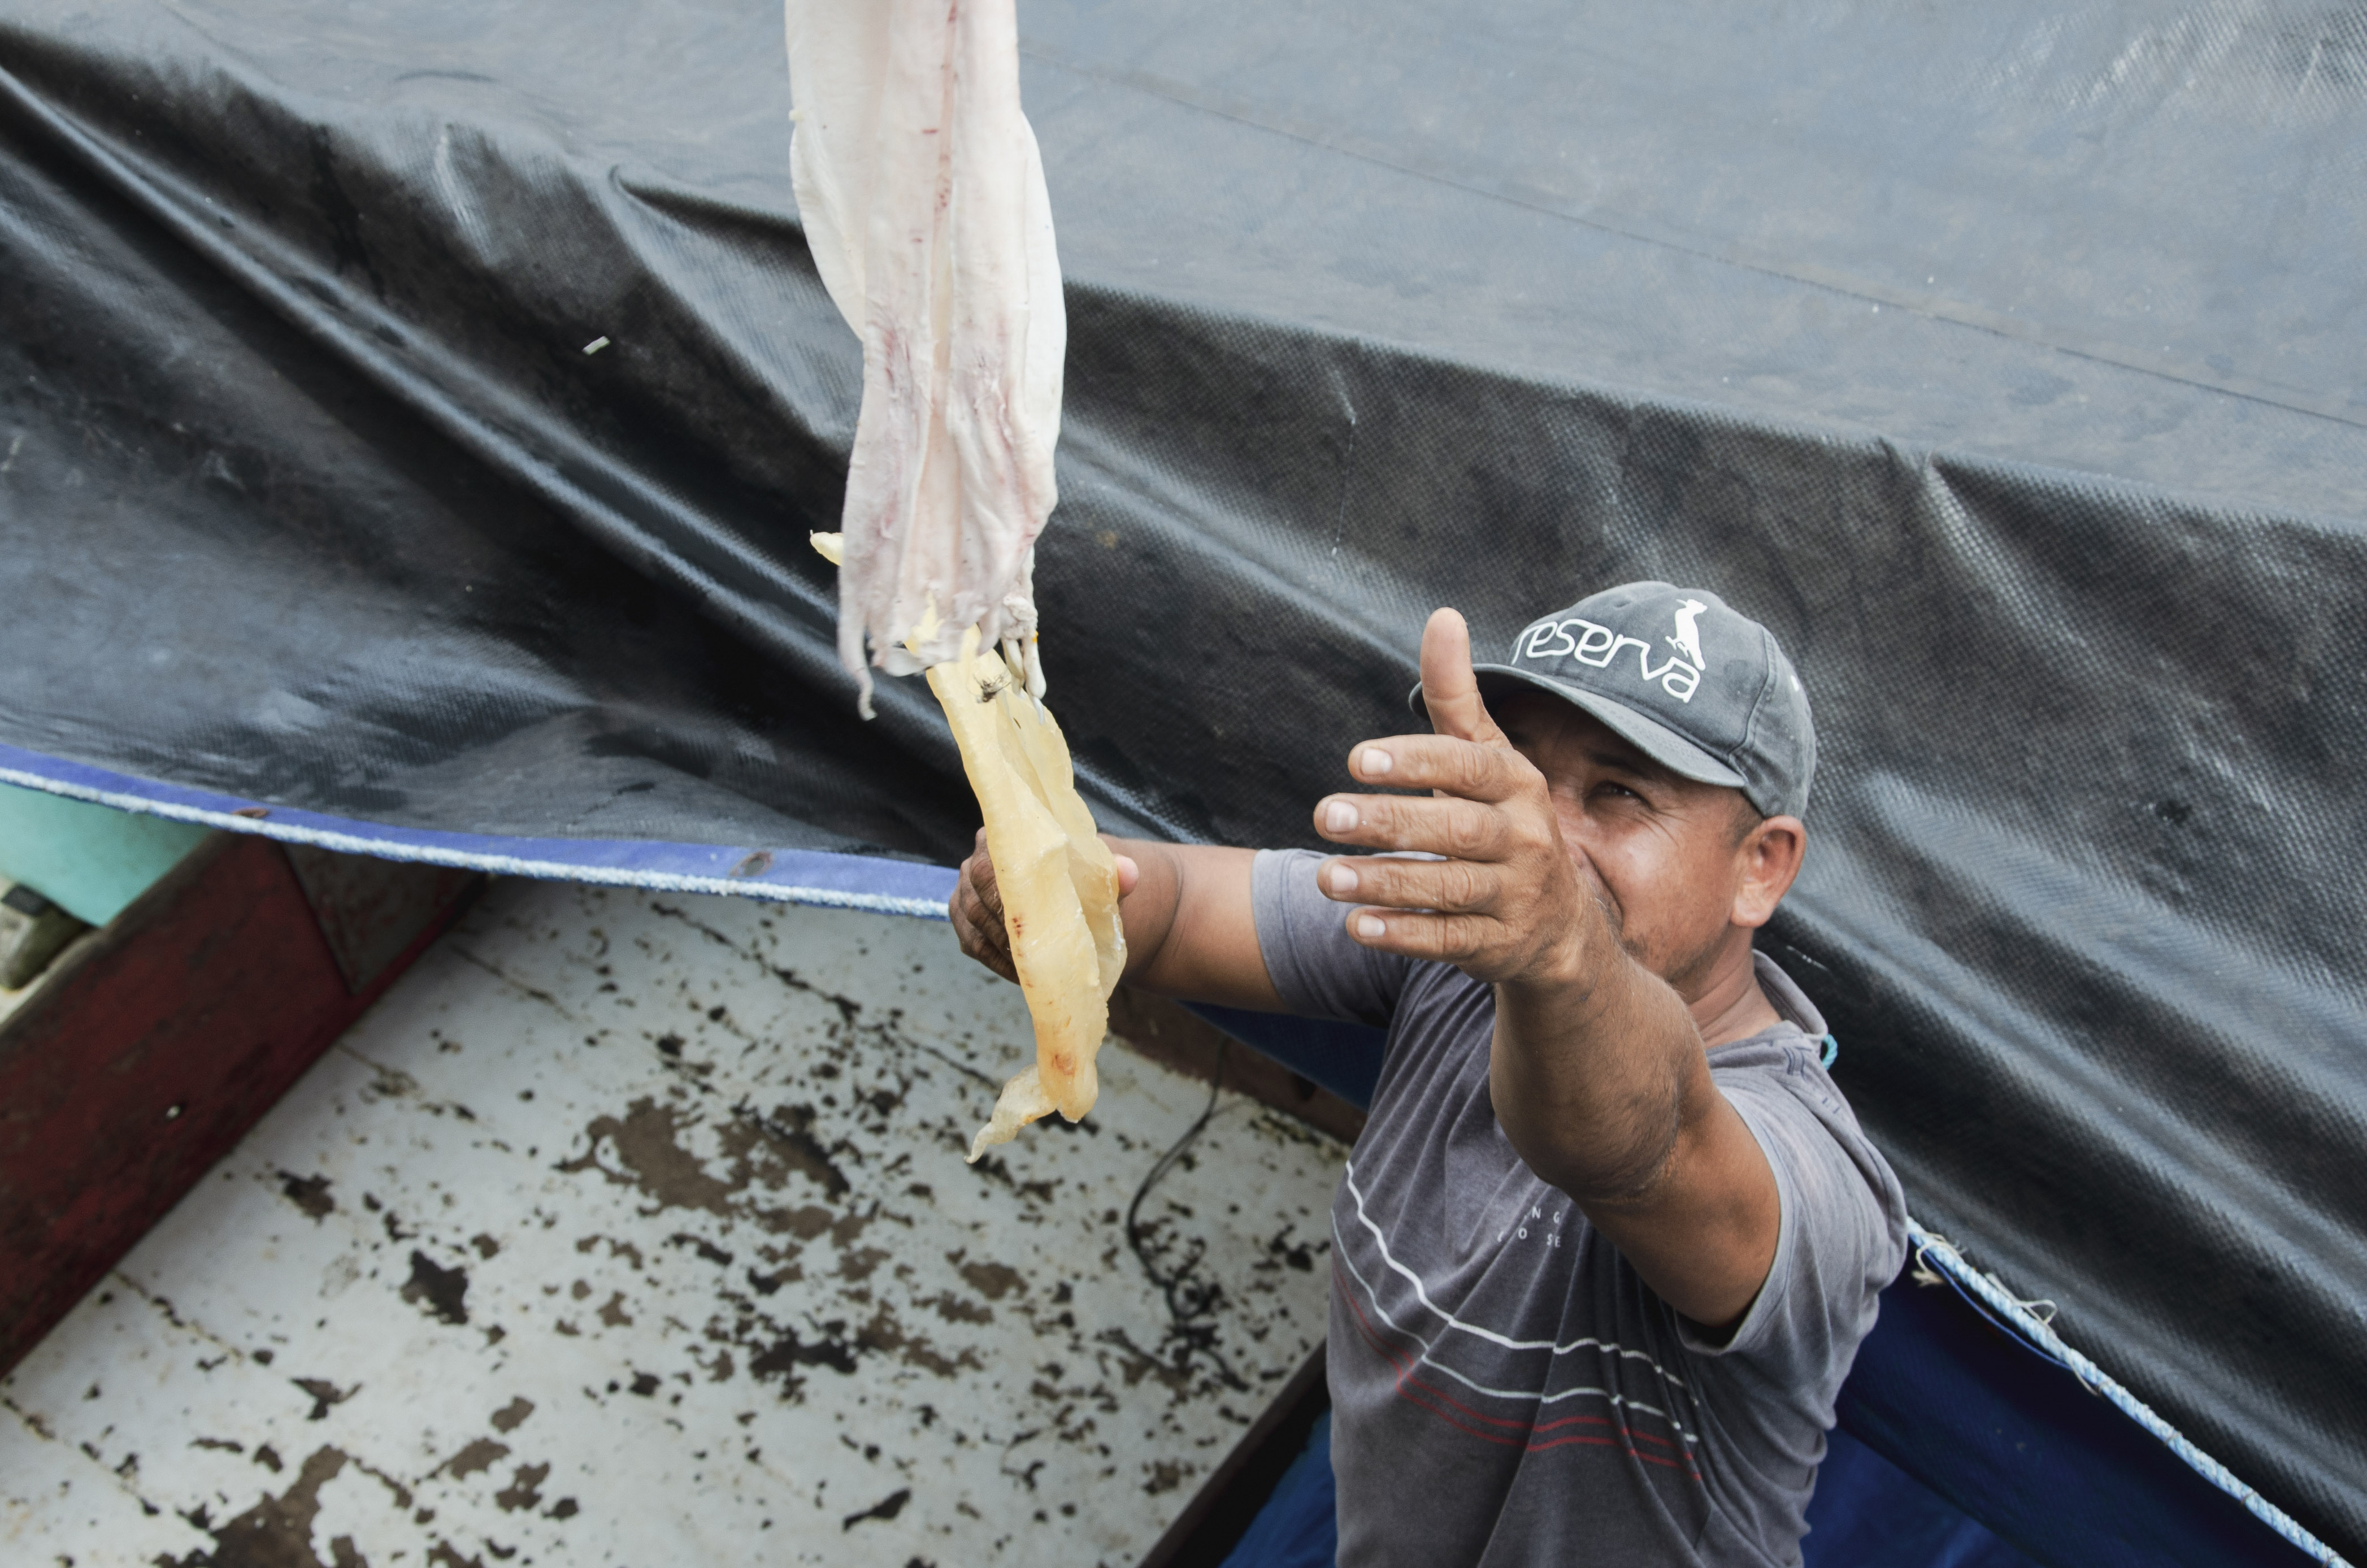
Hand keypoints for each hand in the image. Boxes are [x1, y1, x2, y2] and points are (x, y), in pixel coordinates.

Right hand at [950, 827, 1137, 984]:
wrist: (1076, 896)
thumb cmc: (1086, 882)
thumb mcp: (1104, 878)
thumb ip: (1118, 872)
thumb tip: (1130, 872)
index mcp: (1010, 838)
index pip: (996, 866)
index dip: (1011, 899)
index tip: (1036, 927)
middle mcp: (977, 861)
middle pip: (979, 899)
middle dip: (1009, 931)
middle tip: (1039, 956)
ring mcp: (965, 892)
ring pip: (974, 924)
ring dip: (1004, 950)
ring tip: (1036, 968)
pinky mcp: (965, 921)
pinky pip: (973, 945)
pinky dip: (997, 962)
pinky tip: (1024, 975)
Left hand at [1312, 608, 1601, 989]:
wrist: (1560, 928)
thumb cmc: (1504, 822)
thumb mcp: (1488, 759)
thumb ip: (1457, 697)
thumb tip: (1442, 616)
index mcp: (1519, 785)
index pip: (1470, 766)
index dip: (1417, 761)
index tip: (1357, 760)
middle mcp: (1526, 839)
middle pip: (1457, 830)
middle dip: (1389, 823)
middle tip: (1323, 816)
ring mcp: (1515, 897)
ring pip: (1449, 889)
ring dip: (1385, 880)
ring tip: (1326, 877)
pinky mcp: (1499, 946)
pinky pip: (1449, 941)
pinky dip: (1404, 935)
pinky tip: (1357, 926)